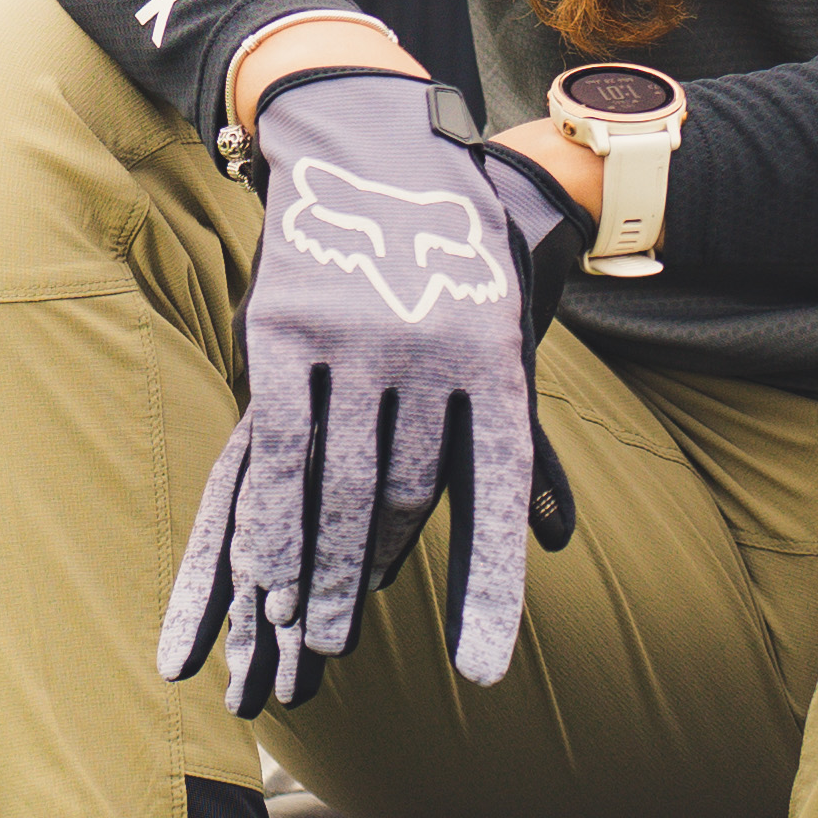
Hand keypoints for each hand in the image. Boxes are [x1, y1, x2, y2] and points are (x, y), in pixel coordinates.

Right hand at [159, 72, 587, 716]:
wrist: (371, 145)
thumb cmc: (448, 261)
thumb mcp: (500, 334)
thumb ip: (518, 436)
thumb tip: (560, 538)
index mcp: (495, 359)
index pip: (495, 493)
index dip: (488, 588)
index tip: (480, 672)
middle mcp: (431, 351)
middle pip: (400, 495)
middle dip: (367, 575)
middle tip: (338, 644)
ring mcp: (357, 338)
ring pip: (336, 481)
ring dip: (314, 566)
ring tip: (300, 630)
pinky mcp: (288, 327)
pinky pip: (279, 446)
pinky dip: (270, 516)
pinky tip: (258, 569)